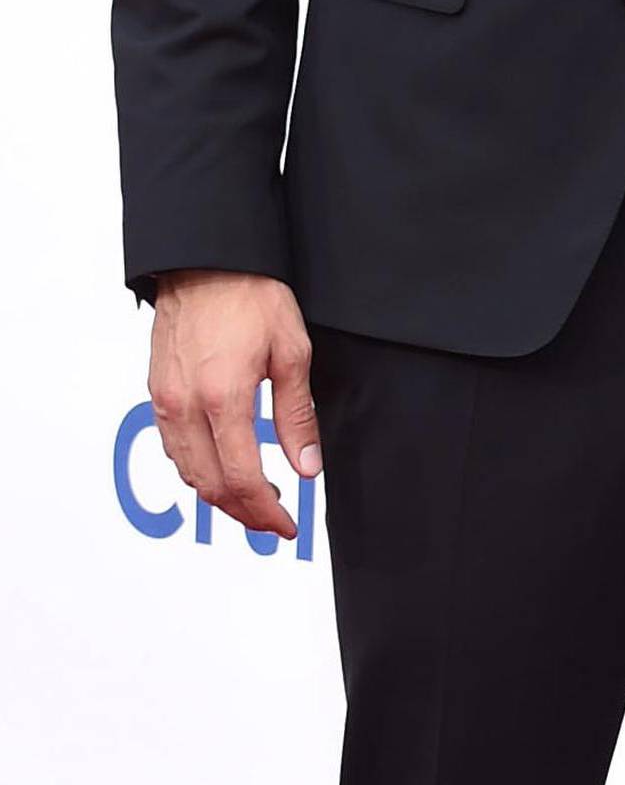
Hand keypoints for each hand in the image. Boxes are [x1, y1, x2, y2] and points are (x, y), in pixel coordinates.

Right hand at [149, 271, 319, 544]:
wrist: (205, 261)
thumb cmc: (249, 295)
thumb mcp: (292, 353)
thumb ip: (297, 416)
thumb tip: (306, 465)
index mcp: (224, 398)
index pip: (243, 479)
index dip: (266, 512)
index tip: (286, 523)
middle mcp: (186, 405)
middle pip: (211, 486)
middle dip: (244, 513)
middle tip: (273, 520)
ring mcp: (166, 400)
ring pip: (188, 472)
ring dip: (220, 495)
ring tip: (254, 498)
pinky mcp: (157, 392)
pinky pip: (173, 448)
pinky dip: (198, 469)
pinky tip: (221, 467)